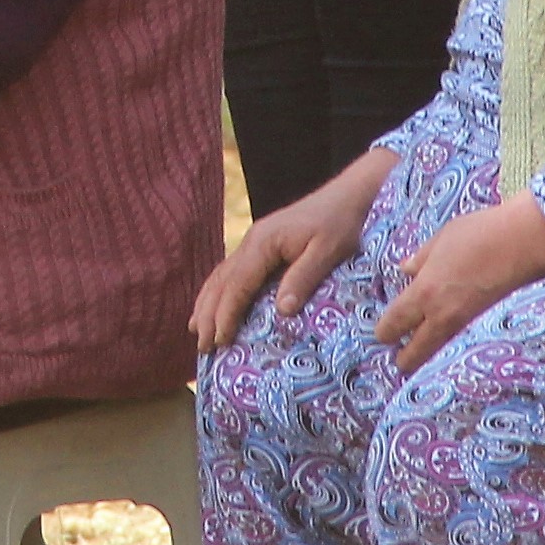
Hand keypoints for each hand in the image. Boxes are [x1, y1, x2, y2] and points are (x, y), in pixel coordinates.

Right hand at [193, 149, 390, 350]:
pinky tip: (212, 304)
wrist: (348, 197)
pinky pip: (231, 272)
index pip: (237, 285)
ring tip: (196, 331)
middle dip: (209, 315)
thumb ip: (303, 278)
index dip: (226, 314)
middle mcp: (252, 242)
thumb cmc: (341, 224)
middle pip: (222, 282)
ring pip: (221, 276)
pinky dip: (217, 291)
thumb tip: (281, 311)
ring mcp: (254, 242)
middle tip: (204, 346)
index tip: (220, 340)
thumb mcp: (328, 251)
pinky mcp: (261, 246)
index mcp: (263, 243)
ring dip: (207, 304)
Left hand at [371, 192, 544, 373]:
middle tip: (398, 356)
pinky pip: (460, 344)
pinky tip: (449, 341)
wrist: (526, 241)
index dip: (383, 333)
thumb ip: (420, 260)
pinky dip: (450, 348)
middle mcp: (442, 315)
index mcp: (425, 292)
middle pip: (415, 354)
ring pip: (439, 353)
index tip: (381, 334)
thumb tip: (405, 270)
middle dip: (403, 359)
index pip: (393, 324)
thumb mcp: (441, 240)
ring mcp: (467, 324)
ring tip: (420, 353)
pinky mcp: (486, 325)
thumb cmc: (481, 233)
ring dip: (427, 356)